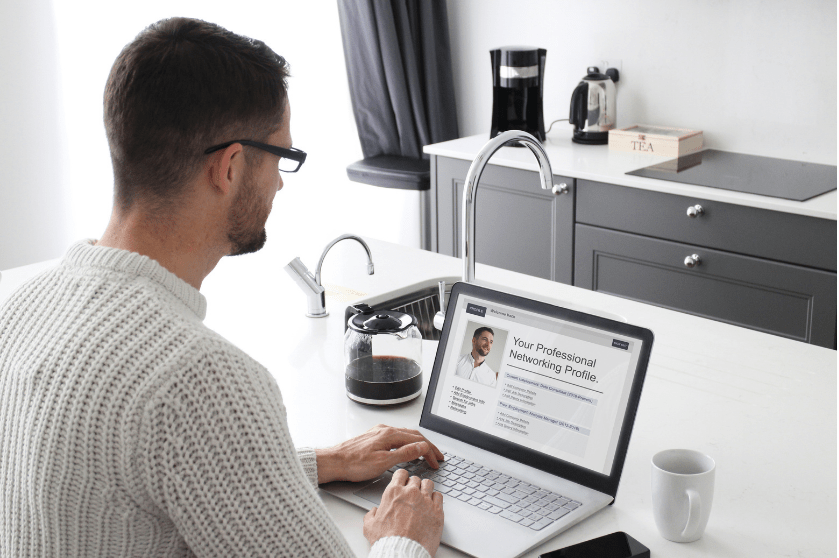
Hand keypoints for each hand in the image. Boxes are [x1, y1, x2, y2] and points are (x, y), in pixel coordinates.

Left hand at [316, 424, 443, 483]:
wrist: (334, 462)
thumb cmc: (354, 464)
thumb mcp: (383, 462)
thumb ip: (404, 453)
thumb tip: (422, 447)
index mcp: (390, 434)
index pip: (418, 440)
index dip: (430, 451)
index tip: (436, 461)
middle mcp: (385, 430)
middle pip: (413, 435)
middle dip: (428, 446)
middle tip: (437, 457)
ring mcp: (379, 432)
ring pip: (405, 435)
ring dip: (418, 443)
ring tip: (426, 453)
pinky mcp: (373, 437)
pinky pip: (396, 436)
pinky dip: (407, 442)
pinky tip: (406, 448)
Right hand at [363, 468, 443, 556]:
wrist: (402, 552)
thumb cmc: (388, 541)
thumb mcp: (370, 526)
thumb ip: (371, 515)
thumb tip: (373, 512)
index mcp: (394, 493)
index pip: (401, 473)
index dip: (402, 478)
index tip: (403, 482)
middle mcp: (411, 493)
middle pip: (415, 479)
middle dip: (413, 485)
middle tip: (412, 495)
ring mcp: (425, 500)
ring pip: (428, 484)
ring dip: (425, 489)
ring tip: (423, 498)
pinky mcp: (437, 511)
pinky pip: (439, 496)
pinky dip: (435, 499)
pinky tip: (432, 505)